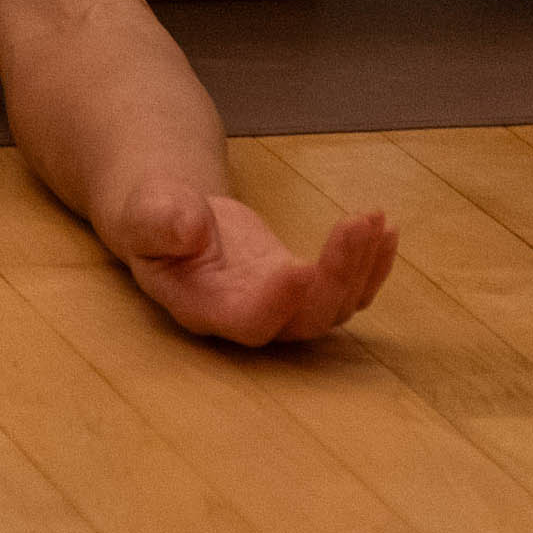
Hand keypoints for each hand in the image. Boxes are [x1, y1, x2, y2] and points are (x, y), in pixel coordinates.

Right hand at [102, 184, 394, 345]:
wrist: (175, 218)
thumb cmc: (154, 217)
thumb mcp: (145, 211)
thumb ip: (159, 222)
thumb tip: (189, 229)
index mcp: (205, 308)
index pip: (250, 321)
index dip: (278, 303)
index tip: (301, 268)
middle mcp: (247, 318)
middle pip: (305, 320)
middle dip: (338, 277)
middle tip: (359, 222)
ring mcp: (281, 307)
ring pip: (335, 308)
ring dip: (362, 267)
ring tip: (375, 219)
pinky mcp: (304, 289)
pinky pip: (348, 290)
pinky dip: (372, 264)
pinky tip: (387, 228)